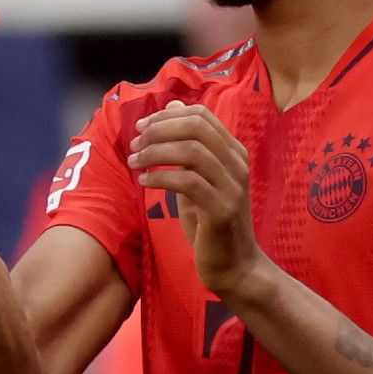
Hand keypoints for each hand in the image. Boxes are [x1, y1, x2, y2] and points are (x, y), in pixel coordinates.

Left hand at [128, 100, 264, 296]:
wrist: (235, 266)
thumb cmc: (211, 222)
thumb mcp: (196, 178)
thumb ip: (185, 147)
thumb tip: (172, 107)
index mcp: (234, 152)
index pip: (202, 116)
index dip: (167, 116)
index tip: (141, 126)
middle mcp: (237, 164)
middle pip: (196, 127)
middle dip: (158, 130)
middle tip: (134, 144)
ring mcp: (232, 186)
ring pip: (192, 151)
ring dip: (156, 152)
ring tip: (135, 162)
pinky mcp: (222, 209)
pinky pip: (188, 182)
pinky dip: (161, 177)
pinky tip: (145, 182)